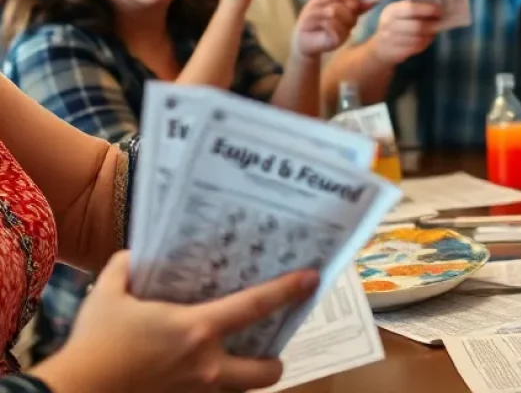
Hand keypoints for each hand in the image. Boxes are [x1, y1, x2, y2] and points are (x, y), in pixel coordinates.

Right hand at [32, 251, 317, 392]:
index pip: (256, 306)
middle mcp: (206, 366)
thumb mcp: (109, 292)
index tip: (312, 279)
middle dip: (276, 360)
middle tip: (275, 345)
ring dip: (243, 377)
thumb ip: (127, 266)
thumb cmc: (94, 343)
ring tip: (240, 358)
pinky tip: (197, 369)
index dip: (288, 291)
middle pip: (264, 372)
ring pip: (237, 390)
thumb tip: (136, 254)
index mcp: (198, 329)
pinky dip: (210, 385)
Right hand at [293, 0, 371, 58]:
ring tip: (342, 31)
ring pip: (333, 11)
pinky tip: (334, 37)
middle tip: (349, 24)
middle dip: (349, 15)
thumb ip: (359, 7)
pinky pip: (328, 24)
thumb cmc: (329, 28)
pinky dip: (336, 32)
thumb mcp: (347, 17)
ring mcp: (309, 11)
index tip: (355, 6)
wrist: (310, 45)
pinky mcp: (306, 24)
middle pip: (338, 0)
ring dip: (343, 25)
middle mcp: (315, 0)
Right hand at [371, 0, 440, 66]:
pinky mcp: (396, 53)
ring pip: (418, 39)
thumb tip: (437, 7)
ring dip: (430, 35)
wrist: (379, 48)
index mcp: (391, 11)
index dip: (427, 9)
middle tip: (441, 22)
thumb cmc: (394, 25)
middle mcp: (389, 25)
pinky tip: (426, 39)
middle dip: (432, 25)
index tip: (439, 10)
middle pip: (416, 26)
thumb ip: (414, 8)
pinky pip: (416, 48)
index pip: (410, 8)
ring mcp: (391, 41)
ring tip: (433, 31)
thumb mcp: (399, 13)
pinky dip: (425, 43)